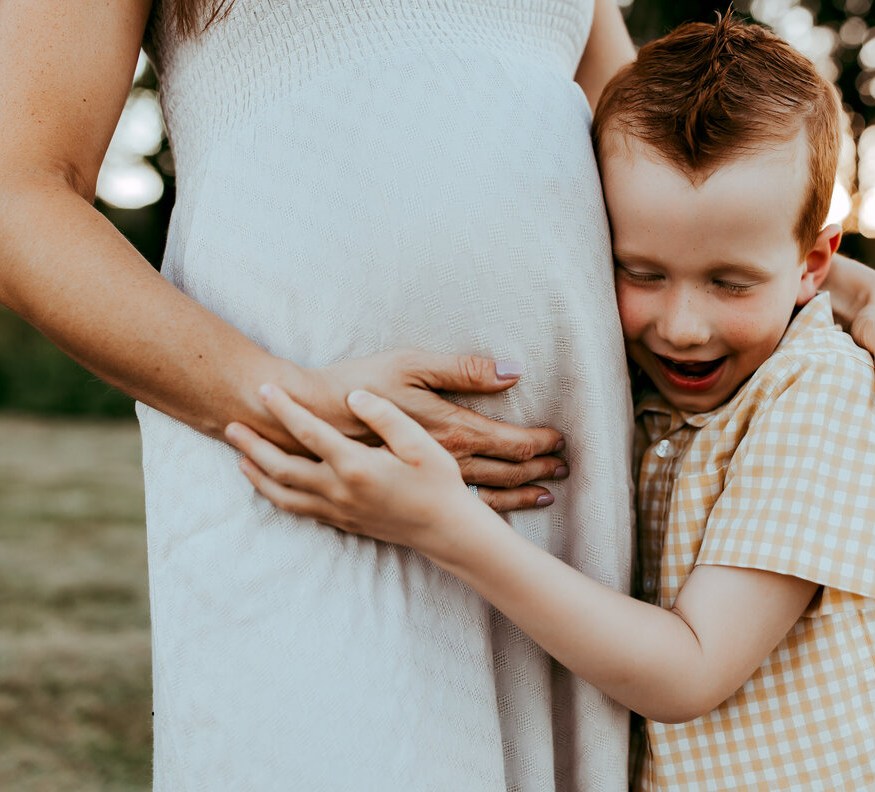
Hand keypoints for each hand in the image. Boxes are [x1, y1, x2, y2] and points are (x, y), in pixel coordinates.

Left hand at [228, 385, 484, 551]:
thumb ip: (384, 416)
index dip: (283, 408)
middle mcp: (339, 490)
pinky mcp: (342, 522)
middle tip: (229, 425)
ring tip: (239, 457)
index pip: (308, 432)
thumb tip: (353, 396)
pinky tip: (271, 485)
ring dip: (257, 474)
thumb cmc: (438, 483)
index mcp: (356, 466)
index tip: (264, 388)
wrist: (447, 530)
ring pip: (283, 494)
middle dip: (253, 445)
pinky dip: (277, 495)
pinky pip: (298, 509)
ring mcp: (338, 509)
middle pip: (281, 466)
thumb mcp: (419, 443)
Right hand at [293, 349, 565, 511]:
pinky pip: (460, 503)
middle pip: (507, 471)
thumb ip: (464, 370)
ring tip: (544, 493)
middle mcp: (447, 460)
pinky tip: (498, 508)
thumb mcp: (413, 365)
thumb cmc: (360, 383)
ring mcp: (429, 477)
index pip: (512, 442)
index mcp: (452, 429)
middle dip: (539, 469)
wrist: (311, 417)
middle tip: (563, 467)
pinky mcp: (414, 486)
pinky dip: (489, 507)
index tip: (560, 440)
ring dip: (520, 492)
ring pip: (488, 492)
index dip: (541, 442)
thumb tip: (511, 372)